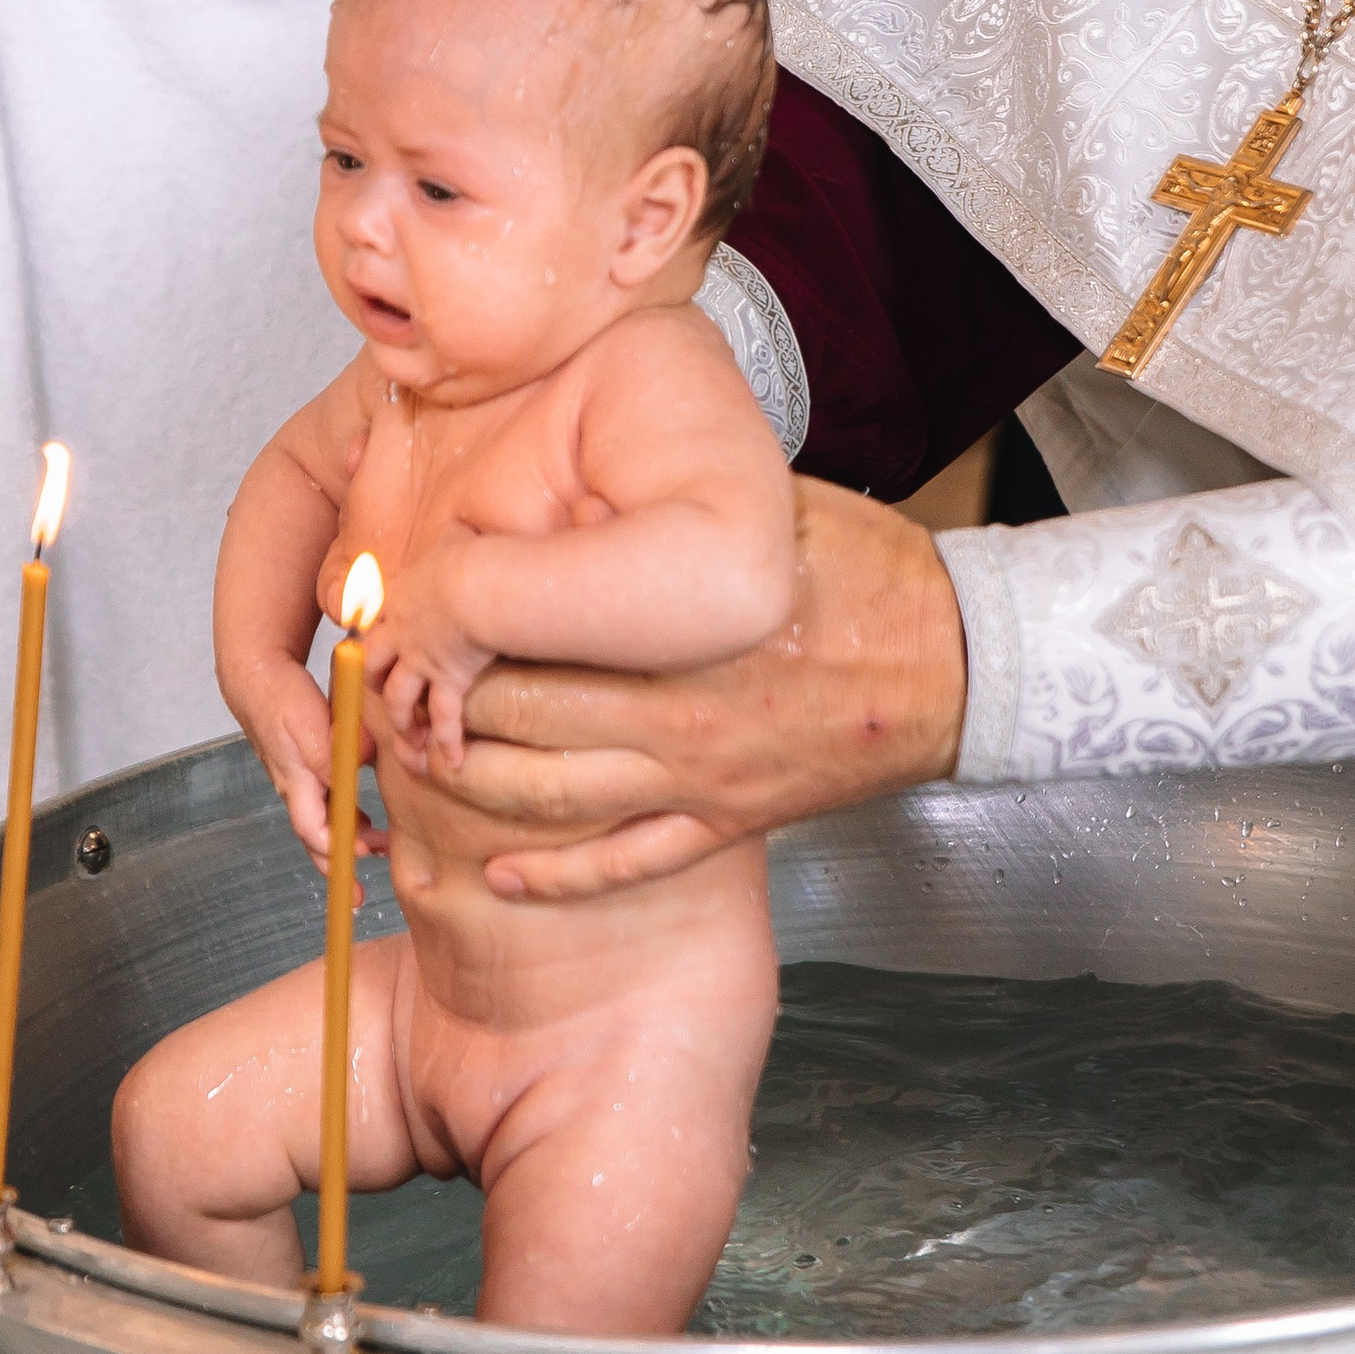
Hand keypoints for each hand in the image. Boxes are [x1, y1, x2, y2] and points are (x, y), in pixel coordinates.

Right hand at [238, 653, 386, 868]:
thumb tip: (362, 762)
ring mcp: (300, 778)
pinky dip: (345, 815)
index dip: (335, 851)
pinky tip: (365, 819)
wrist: (257, 675)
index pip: (313, 830)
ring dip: (348, 840)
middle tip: (359, 894)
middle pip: (315, 839)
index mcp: (295, 780)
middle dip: (336, 866)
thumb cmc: (281, 696)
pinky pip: (326, 800)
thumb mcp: (307, 722)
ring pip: (323, 821)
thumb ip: (333, 750)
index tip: (361, 859)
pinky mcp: (306, 767)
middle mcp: (295, 786)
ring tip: (378, 850)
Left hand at [369, 540, 490, 773]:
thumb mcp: (454, 538)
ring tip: (413, 744)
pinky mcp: (445, 680)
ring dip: (403, 725)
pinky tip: (452, 760)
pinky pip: (442, 718)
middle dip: (375, 688)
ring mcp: (419, 660)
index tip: (382, 653)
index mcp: (400, 598)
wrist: (476, 583)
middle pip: (372, 667)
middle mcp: (401, 633)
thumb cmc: (471, 557)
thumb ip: (454, 536)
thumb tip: (466, 525)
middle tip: (385, 703)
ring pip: (397, 701)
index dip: (376, 641)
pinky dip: (447, 741)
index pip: (377, 624)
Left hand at [435, 480, 966, 900]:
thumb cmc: (866, 573)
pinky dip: (553, 876)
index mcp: (675, 627)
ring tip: (420, 772)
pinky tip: (497, 872)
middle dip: (443, 709)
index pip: (527, 632)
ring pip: (551, 799)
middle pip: (517, 719)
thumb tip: (586, 477)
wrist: (962, 662)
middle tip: (393, 694)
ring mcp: (697, 777)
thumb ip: (666, 512)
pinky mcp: (726, 822)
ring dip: (474, 790)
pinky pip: (623, 863)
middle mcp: (673, 712)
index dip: (457, 627)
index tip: (417, 614)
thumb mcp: (761, 510)